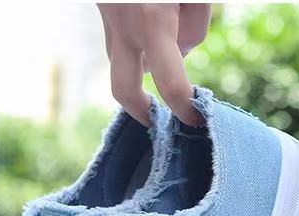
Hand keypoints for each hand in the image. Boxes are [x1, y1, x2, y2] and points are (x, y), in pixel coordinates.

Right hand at [97, 3, 210, 125]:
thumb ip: (194, 24)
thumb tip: (181, 51)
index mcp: (152, 20)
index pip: (171, 85)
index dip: (185, 109)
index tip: (196, 119)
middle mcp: (124, 25)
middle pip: (124, 89)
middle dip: (140, 112)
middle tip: (157, 120)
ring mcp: (107, 16)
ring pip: (118, 59)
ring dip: (140, 65)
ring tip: (165, 49)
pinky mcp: (102, 7)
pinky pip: (119, 35)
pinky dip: (135, 38)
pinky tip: (149, 24)